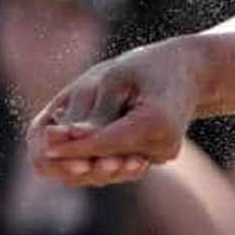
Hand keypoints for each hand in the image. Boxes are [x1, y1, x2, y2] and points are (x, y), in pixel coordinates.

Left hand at [26, 38, 200, 187]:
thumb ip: (90, 112)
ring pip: (110, 167)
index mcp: (156, 122)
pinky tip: (83, 138)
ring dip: (82, 156)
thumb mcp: (116, 77)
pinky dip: (98, 153)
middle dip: (72, 154)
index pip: (102, 144)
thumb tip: (56, 143)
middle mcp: (163, 146)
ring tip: (64, 137)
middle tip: (49, 139)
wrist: (189, 70)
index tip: (46, 136)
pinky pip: (120, 162)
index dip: (70, 144)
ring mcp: (162, 155)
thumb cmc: (148, 66)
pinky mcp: (157, 157)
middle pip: (105, 163)